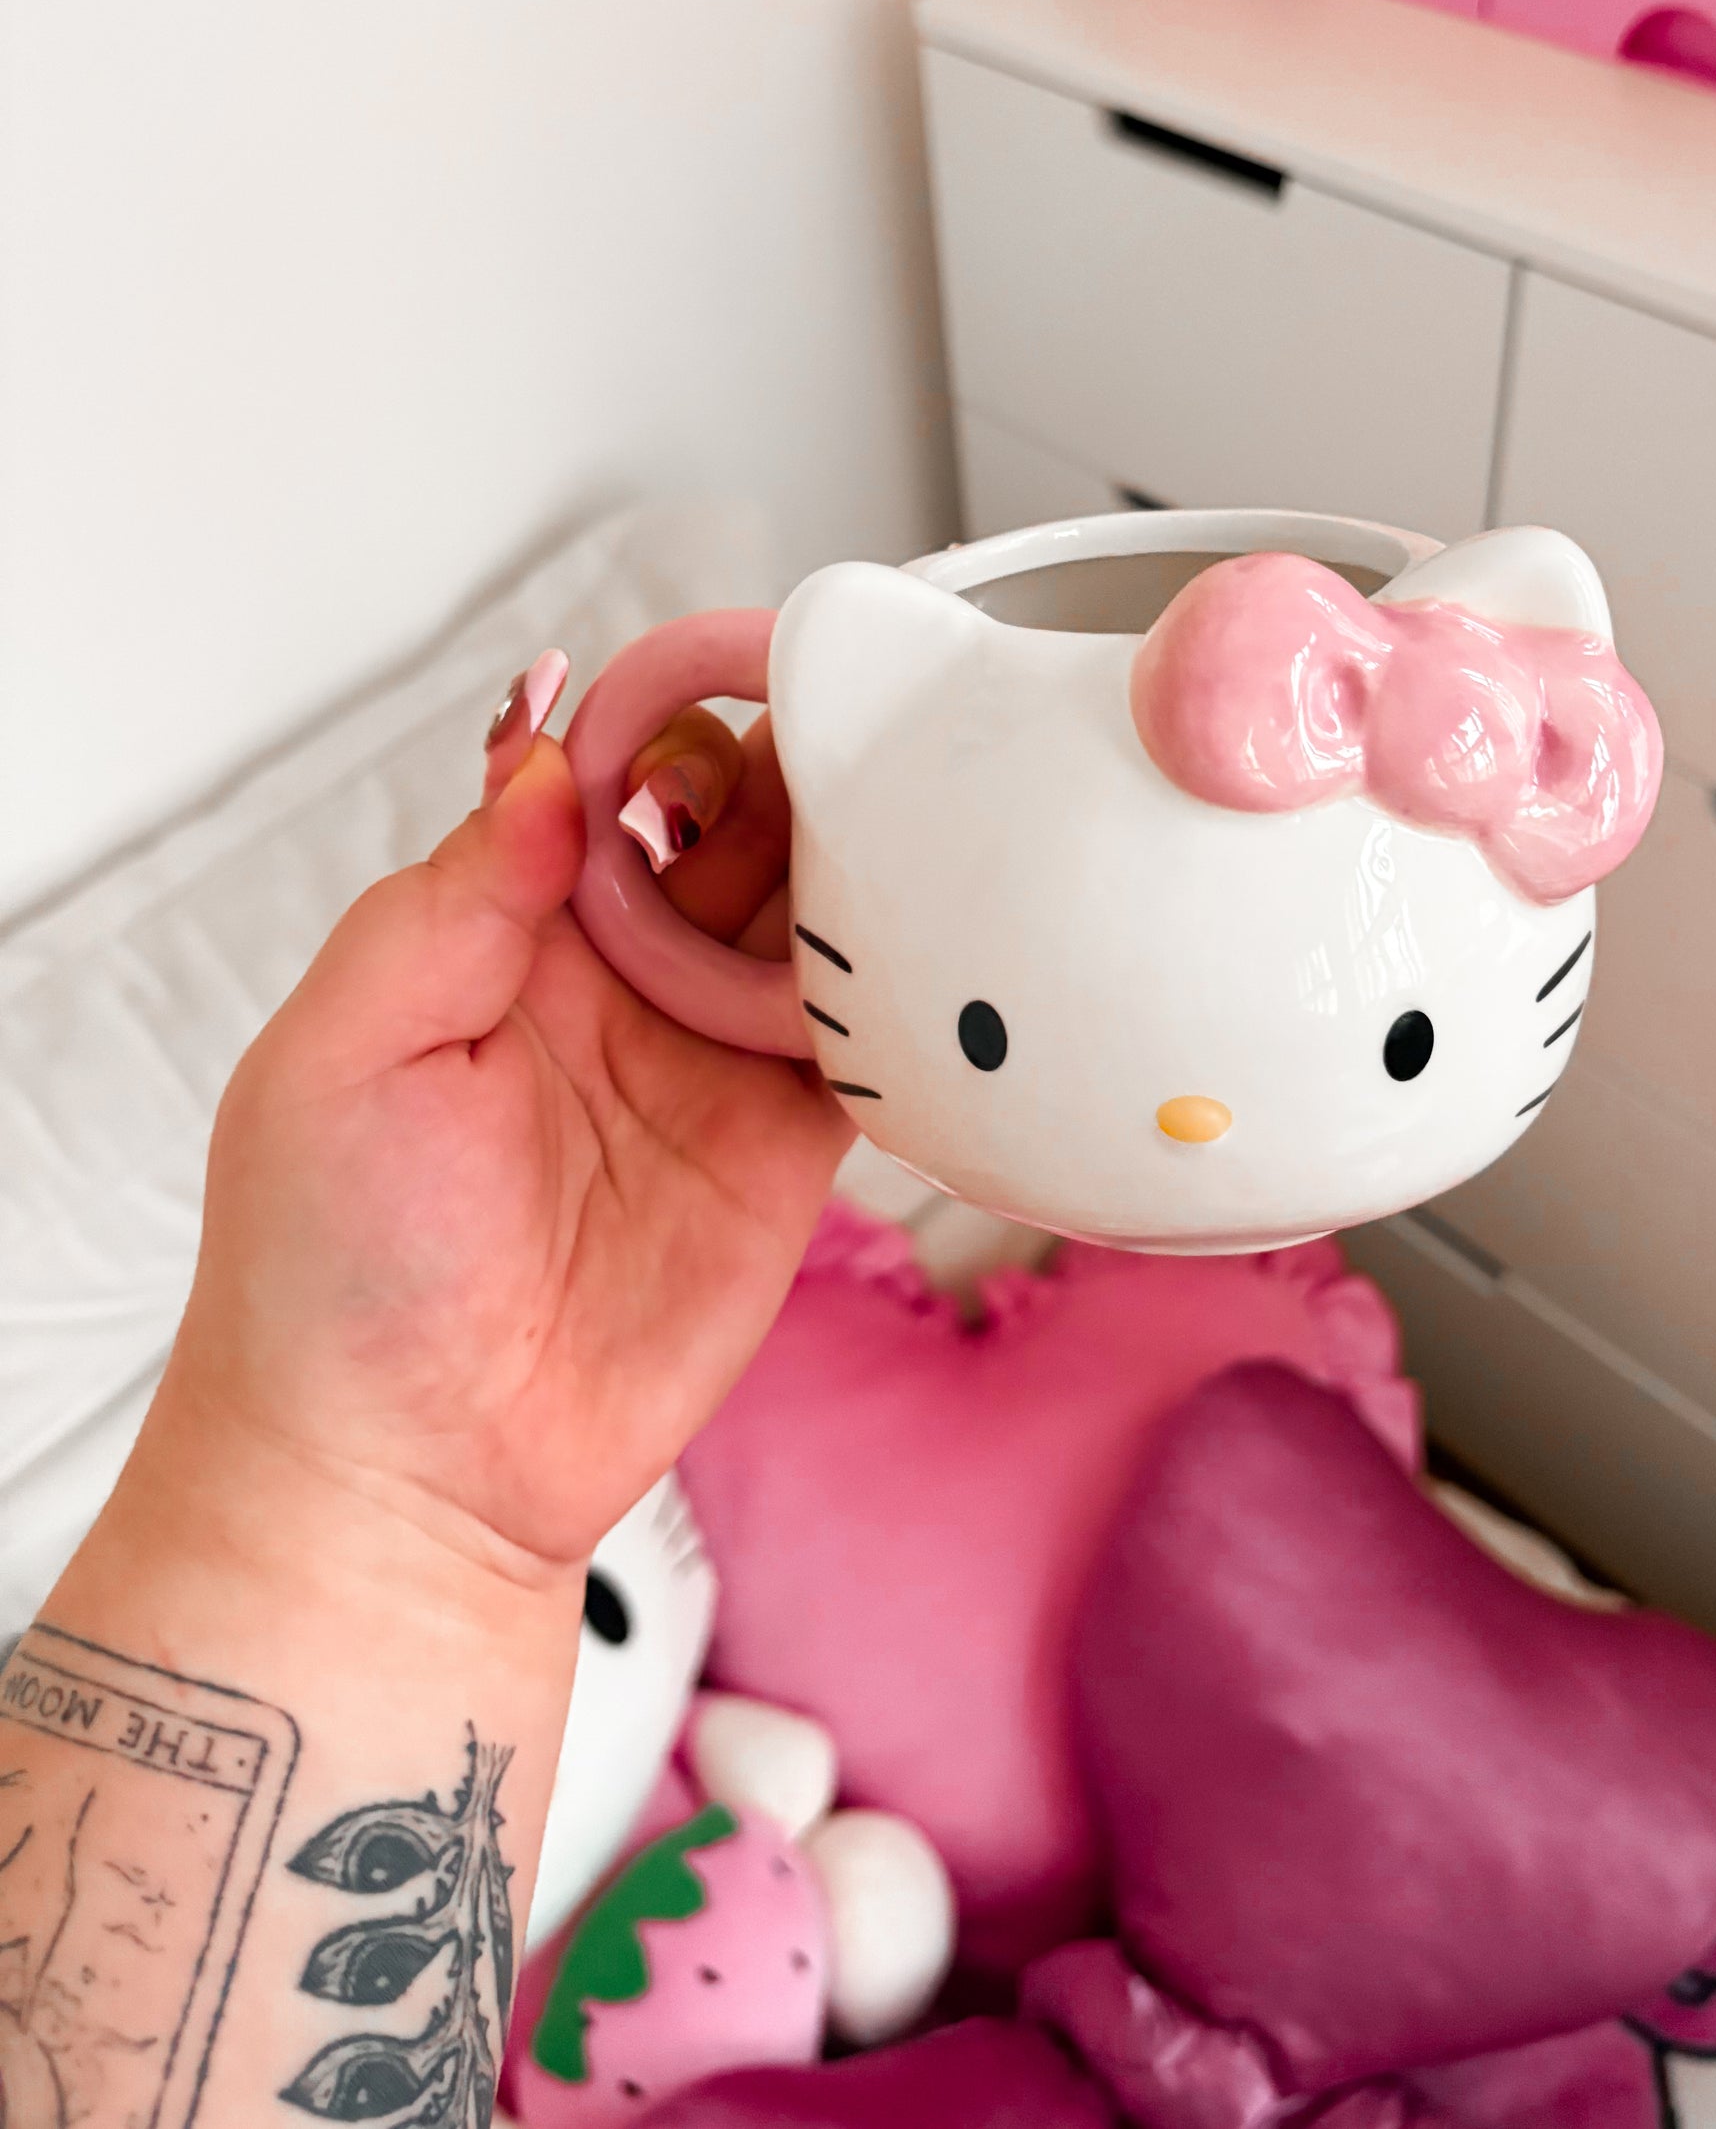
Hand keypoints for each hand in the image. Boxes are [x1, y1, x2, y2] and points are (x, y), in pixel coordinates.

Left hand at [151, 655, 846, 1586]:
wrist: (406, 1482)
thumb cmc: (328, 1275)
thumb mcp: (344, 1051)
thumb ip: (453, 897)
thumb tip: (543, 756)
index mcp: (506, 926)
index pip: (611, 777)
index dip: (673, 720)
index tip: (738, 675)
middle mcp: (619, 977)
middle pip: (738, 828)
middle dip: (798, 774)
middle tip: (861, 740)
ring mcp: (707, 1060)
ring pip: (818, 918)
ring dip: (866, 864)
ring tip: (922, 815)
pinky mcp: (784, 1150)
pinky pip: (871, 1043)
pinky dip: (911, 990)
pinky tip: (944, 936)